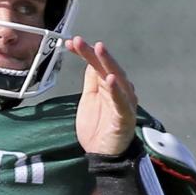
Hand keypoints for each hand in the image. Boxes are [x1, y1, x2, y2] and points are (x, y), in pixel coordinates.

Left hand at [64, 36, 137, 154]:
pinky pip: (121, 101)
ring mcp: (123, 102)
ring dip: (107, 63)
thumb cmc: (98, 126)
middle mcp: (119, 90)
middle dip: (94, 53)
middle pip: (106, 67)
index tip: (70, 42)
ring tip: (99, 49)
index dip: (85, 52)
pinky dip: (117, 90)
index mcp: (108, 86)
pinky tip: (111, 78)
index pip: (97, 64)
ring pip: (117, 78)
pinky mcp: (124, 116)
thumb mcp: (89, 98)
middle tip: (80, 40)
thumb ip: (91, 80)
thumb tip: (89, 60)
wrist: (103, 154)